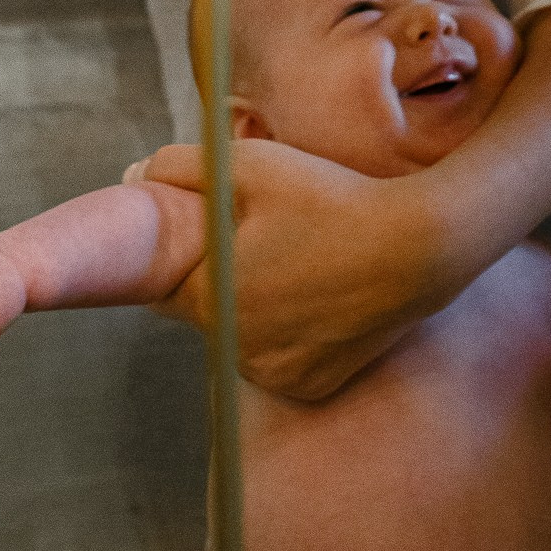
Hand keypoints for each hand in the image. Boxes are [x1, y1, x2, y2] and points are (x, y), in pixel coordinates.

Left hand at [139, 139, 447, 400]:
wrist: (416, 246)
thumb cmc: (329, 198)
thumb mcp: (250, 164)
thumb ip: (180, 167)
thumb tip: (133, 177)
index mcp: (212, 302)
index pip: (164, 287)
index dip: (186, 256)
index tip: (213, 233)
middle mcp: (236, 352)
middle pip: (205, 313)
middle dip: (220, 281)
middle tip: (263, 241)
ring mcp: (277, 375)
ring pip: (242, 339)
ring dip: (253, 310)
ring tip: (299, 265)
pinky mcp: (312, 386)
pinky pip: (280, 359)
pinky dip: (290, 335)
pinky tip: (319, 298)